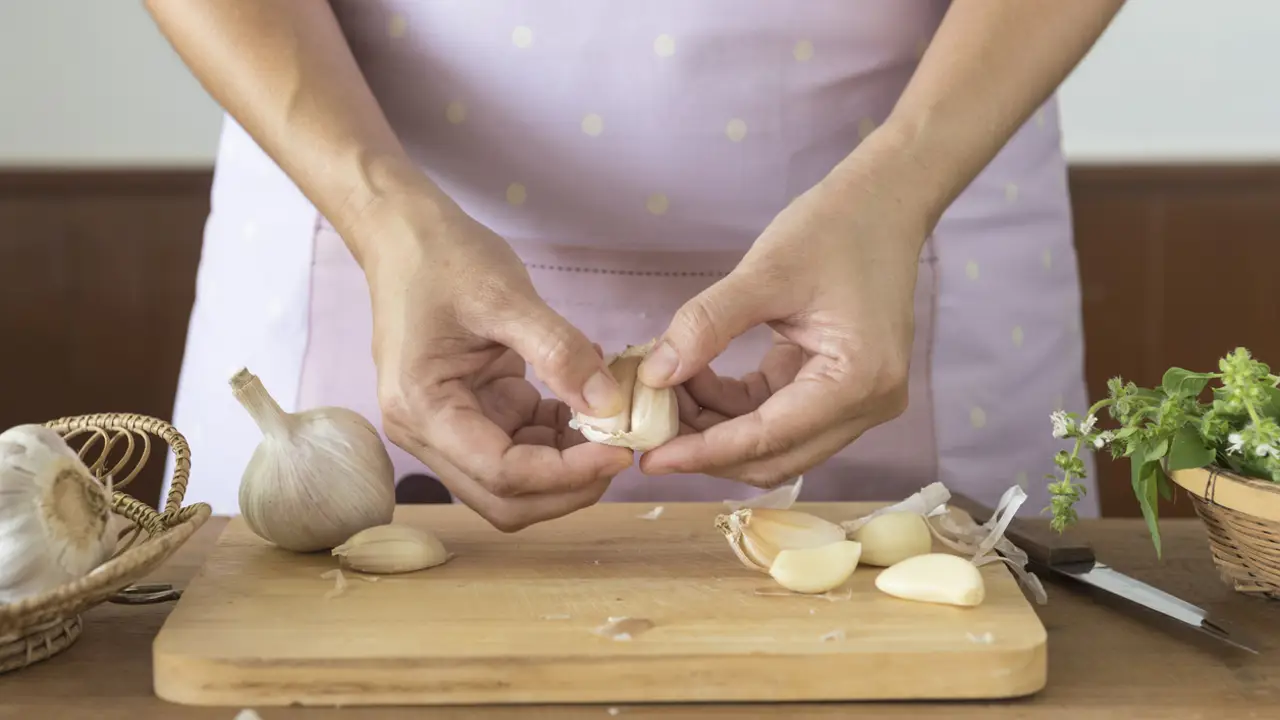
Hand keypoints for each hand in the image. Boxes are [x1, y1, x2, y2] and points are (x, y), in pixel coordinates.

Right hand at [356, 192, 633, 530]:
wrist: (404, 233)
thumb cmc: (442, 256)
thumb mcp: (504, 295)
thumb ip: (559, 351)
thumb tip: (611, 405)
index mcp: (422, 409)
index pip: (501, 473)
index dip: (565, 473)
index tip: (621, 451)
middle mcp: (426, 432)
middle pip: (505, 497)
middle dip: (568, 485)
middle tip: (623, 451)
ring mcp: (447, 426)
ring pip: (516, 480)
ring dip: (567, 463)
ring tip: (612, 420)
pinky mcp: (471, 412)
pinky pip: (521, 445)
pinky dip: (559, 435)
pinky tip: (588, 399)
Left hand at [636, 133, 935, 486]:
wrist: (883, 203)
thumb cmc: (833, 229)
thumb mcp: (765, 273)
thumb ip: (707, 325)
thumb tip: (654, 376)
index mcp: (856, 382)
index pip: (768, 438)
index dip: (704, 452)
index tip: (649, 459)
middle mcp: (866, 405)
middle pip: (774, 456)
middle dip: (707, 448)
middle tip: (647, 430)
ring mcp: (856, 402)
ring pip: (773, 443)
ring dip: (717, 429)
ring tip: (665, 395)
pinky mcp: (840, 390)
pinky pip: (779, 417)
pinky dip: (734, 408)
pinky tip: (695, 380)